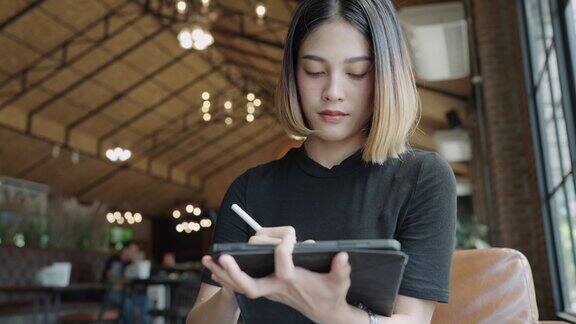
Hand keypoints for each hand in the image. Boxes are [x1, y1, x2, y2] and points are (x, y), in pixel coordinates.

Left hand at [201, 226, 350, 322]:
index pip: (284, 264)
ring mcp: (269, 291)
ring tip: (207, 259)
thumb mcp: (341, 281)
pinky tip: (214, 268)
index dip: (285, 248)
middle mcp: (277, 288)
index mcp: (294, 282)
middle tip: (223, 257)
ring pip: (241, 286)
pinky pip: (242, 286)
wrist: (326, 313)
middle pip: (251, 285)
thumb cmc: (332, 293)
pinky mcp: (267, 290)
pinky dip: (227, 278)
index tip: (291, 235)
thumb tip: (343, 255)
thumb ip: (341, 269)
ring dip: (223, 274)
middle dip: (235, 272)